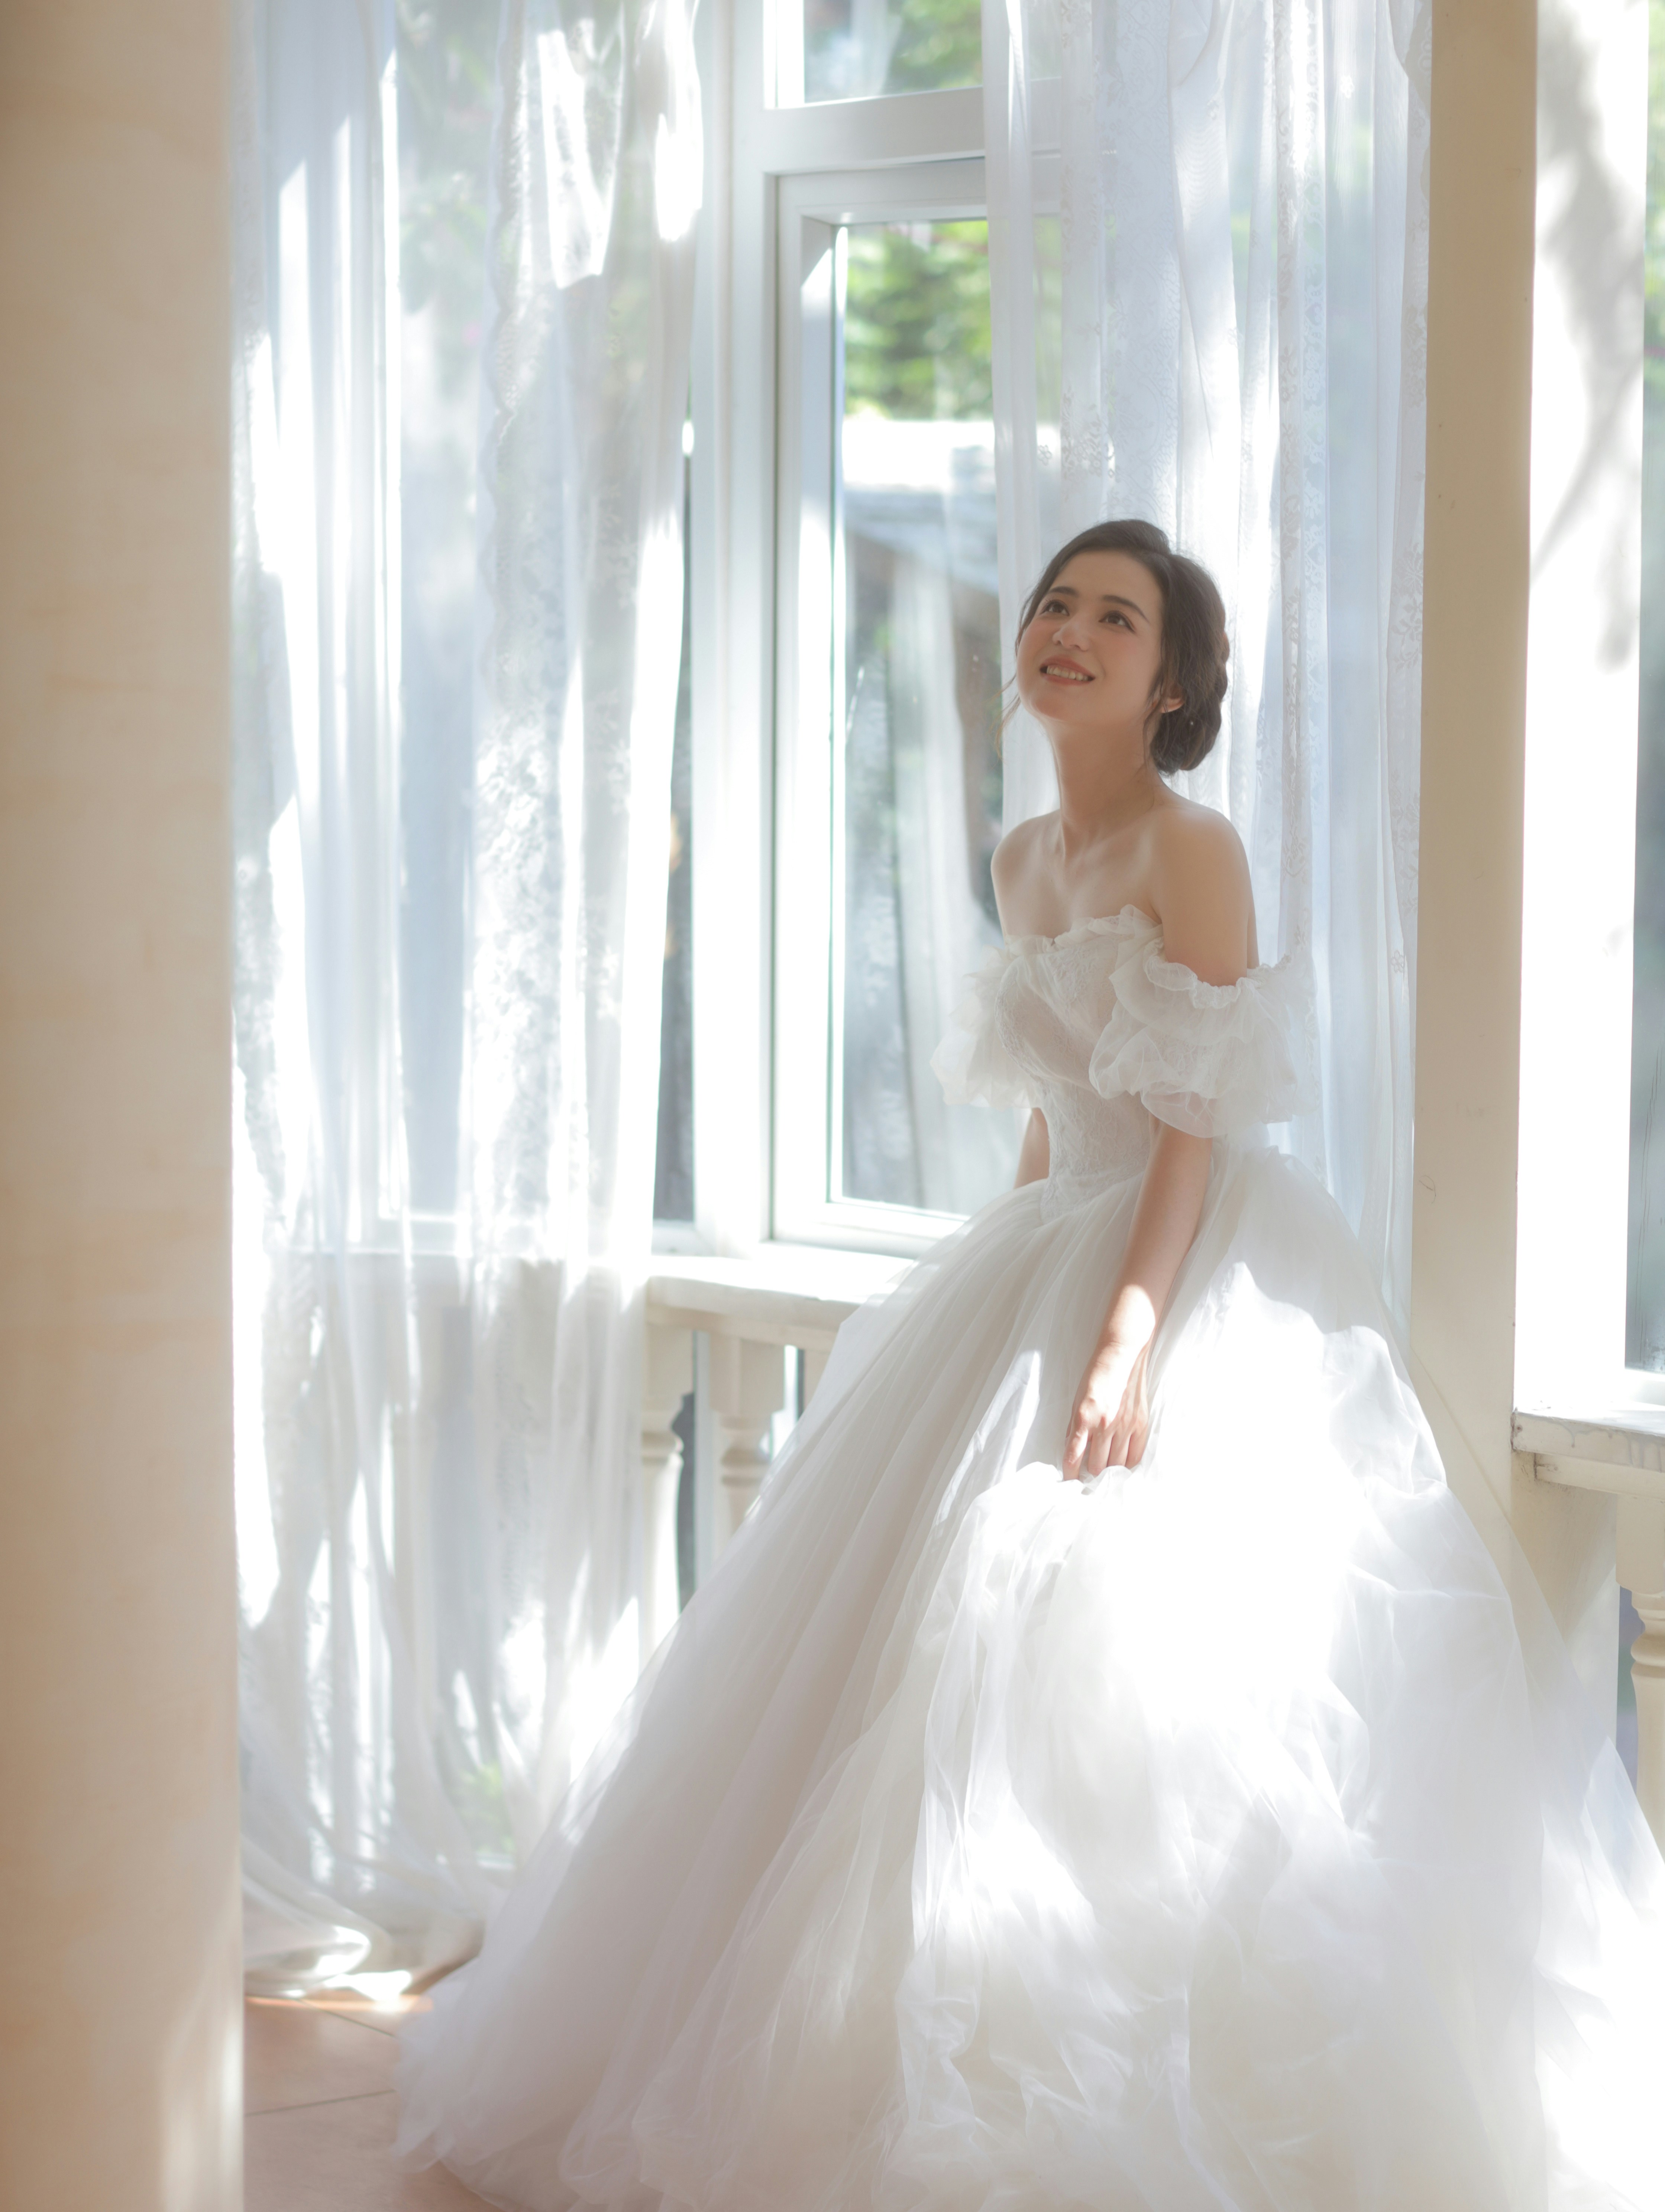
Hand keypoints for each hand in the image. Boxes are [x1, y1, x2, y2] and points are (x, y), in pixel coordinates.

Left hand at [1063, 1334, 1151, 1478]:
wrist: (1122, 1356)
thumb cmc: (1096, 1375)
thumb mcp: (1077, 1399)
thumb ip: (1075, 1426)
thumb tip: (1071, 1449)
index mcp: (1084, 1417)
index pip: (1074, 1456)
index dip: (1070, 1474)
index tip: (1068, 1482)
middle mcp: (1104, 1424)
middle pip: (1097, 1465)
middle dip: (1091, 1474)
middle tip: (1089, 1476)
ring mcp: (1125, 1426)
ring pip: (1116, 1464)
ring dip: (1109, 1470)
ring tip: (1105, 1472)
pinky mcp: (1141, 1424)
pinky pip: (1135, 1455)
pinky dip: (1127, 1463)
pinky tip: (1122, 1464)